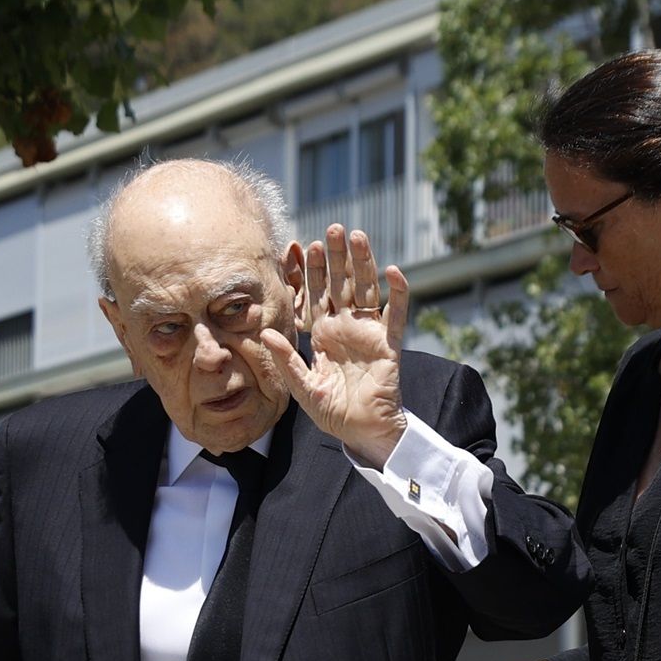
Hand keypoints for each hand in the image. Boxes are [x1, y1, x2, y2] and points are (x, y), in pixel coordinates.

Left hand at [257, 224, 407, 467]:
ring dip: (363, 263)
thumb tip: (264, 333)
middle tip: (332, 228)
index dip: (311, 272)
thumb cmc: (333, 412)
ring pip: (365, 290)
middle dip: (336, 257)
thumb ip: (287, 360)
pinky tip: (393, 272)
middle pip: (340, 285)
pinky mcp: (388, 345)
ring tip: (358, 236)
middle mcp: (345, 328)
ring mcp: (368, 334)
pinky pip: (394, 316)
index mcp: (323, 335)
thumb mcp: (303, 388)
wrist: (363, 431)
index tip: (303, 246)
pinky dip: (396, 294)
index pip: (315, 296)